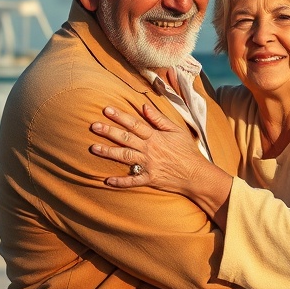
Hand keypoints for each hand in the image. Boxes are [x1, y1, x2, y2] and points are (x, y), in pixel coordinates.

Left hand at [90, 104, 208, 194]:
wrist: (196, 174)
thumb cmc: (187, 151)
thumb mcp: (177, 130)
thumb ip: (159, 119)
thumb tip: (144, 106)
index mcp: (155, 137)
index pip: (134, 124)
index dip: (120, 116)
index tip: (106, 110)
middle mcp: (149, 150)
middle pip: (126, 139)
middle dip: (109, 132)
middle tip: (93, 126)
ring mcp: (148, 165)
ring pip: (125, 157)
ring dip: (108, 152)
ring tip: (93, 148)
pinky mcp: (149, 179)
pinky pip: (132, 181)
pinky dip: (120, 182)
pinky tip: (107, 180)